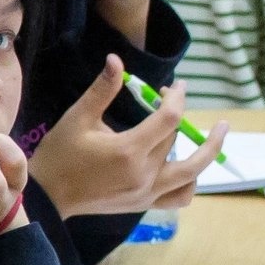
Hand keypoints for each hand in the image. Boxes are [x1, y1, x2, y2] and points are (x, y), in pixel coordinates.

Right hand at [27, 57, 223, 219]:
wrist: (47, 196)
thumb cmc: (60, 154)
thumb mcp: (78, 118)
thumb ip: (102, 89)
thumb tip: (116, 59)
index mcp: (129, 151)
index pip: (169, 119)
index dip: (178, 98)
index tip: (176, 85)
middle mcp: (144, 174)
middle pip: (175, 139)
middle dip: (177, 113)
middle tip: (171, 98)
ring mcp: (147, 193)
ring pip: (191, 172)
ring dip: (205, 151)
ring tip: (216, 132)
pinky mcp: (144, 204)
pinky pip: (180, 197)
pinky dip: (191, 182)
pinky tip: (190, 167)